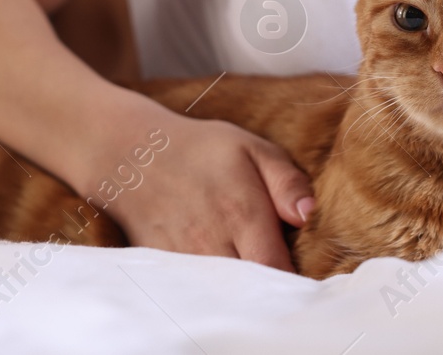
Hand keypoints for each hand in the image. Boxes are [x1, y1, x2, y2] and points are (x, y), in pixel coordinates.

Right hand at [96, 112, 315, 268]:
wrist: (134, 154)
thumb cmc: (203, 150)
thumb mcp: (253, 149)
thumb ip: (286, 182)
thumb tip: (308, 215)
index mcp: (242, 213)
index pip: (275, 269)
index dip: (292, 278)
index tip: (301, 272)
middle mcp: (211, 241)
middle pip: (250, 289)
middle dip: (267, 287)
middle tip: (277, 272)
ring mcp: (184, 258)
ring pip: (222, 293)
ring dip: (240, 289)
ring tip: (251, 272)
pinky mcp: (163, 266)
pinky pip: (194, 290)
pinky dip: (211, 289)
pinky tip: (222, 274)